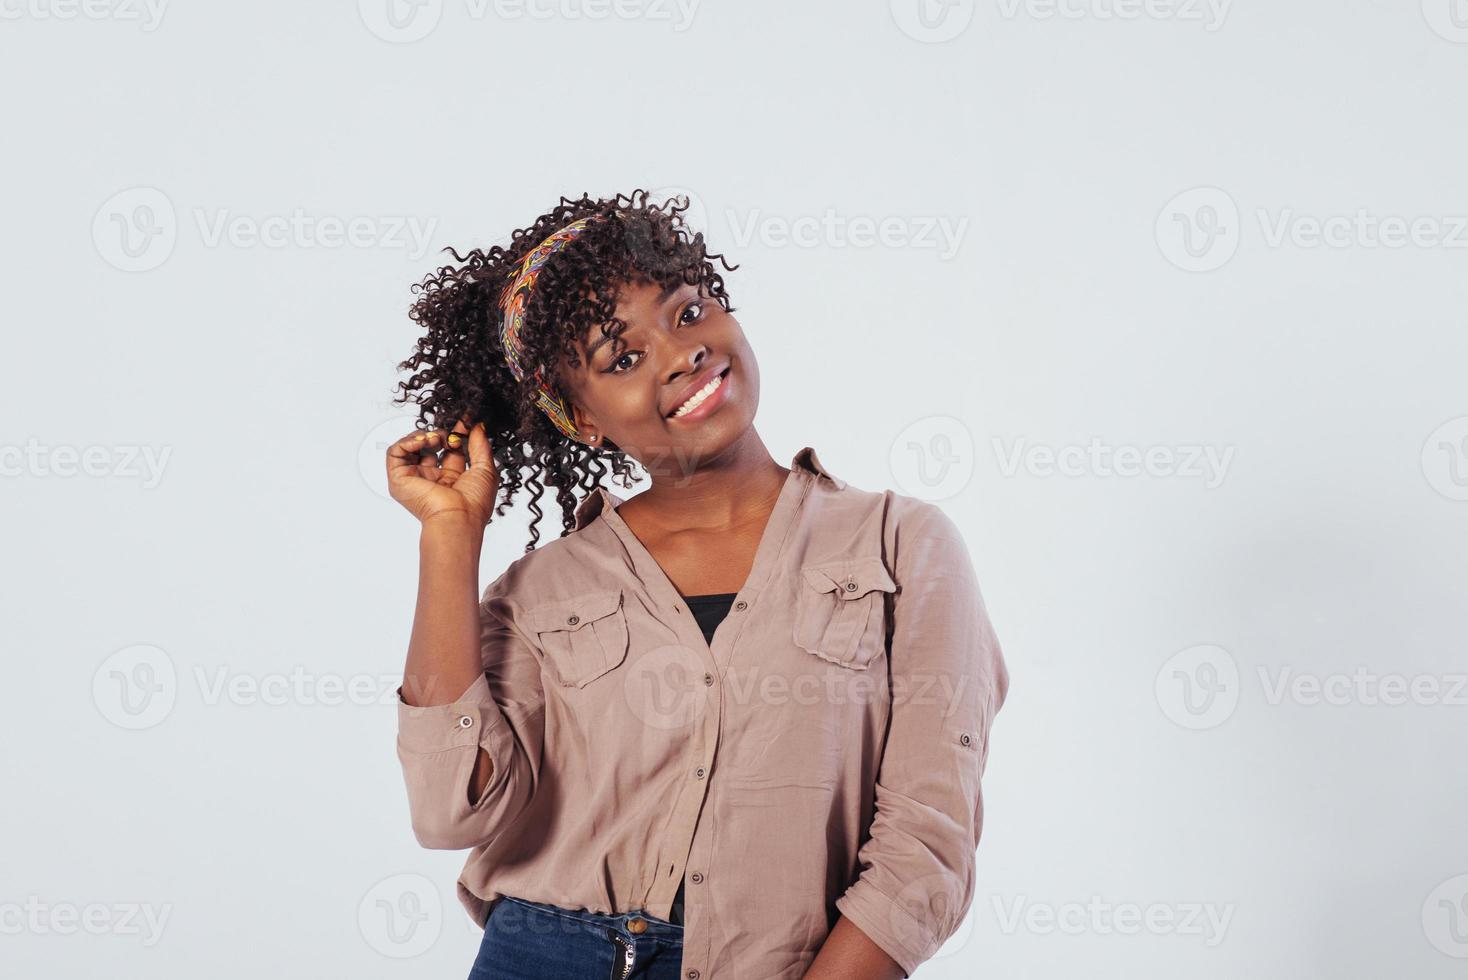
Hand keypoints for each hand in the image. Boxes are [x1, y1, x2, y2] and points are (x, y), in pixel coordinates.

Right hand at [385, 417, 500, 527]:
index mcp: (451, 480)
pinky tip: (424, 441)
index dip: (456, 434)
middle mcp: (431, 480)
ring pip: (410, 447)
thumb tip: (477, 425)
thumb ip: (480, 445)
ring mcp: (414, 479)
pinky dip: (407, 441)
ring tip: (437, 439)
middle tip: (450, 435)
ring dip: (424, 436)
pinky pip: (395, 453)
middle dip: (440, 434)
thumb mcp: (485, 468)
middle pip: (429, 447)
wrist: (458, 518)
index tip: (463, 422)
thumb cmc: (474, 502)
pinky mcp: (399, 479)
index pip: (448, 450)